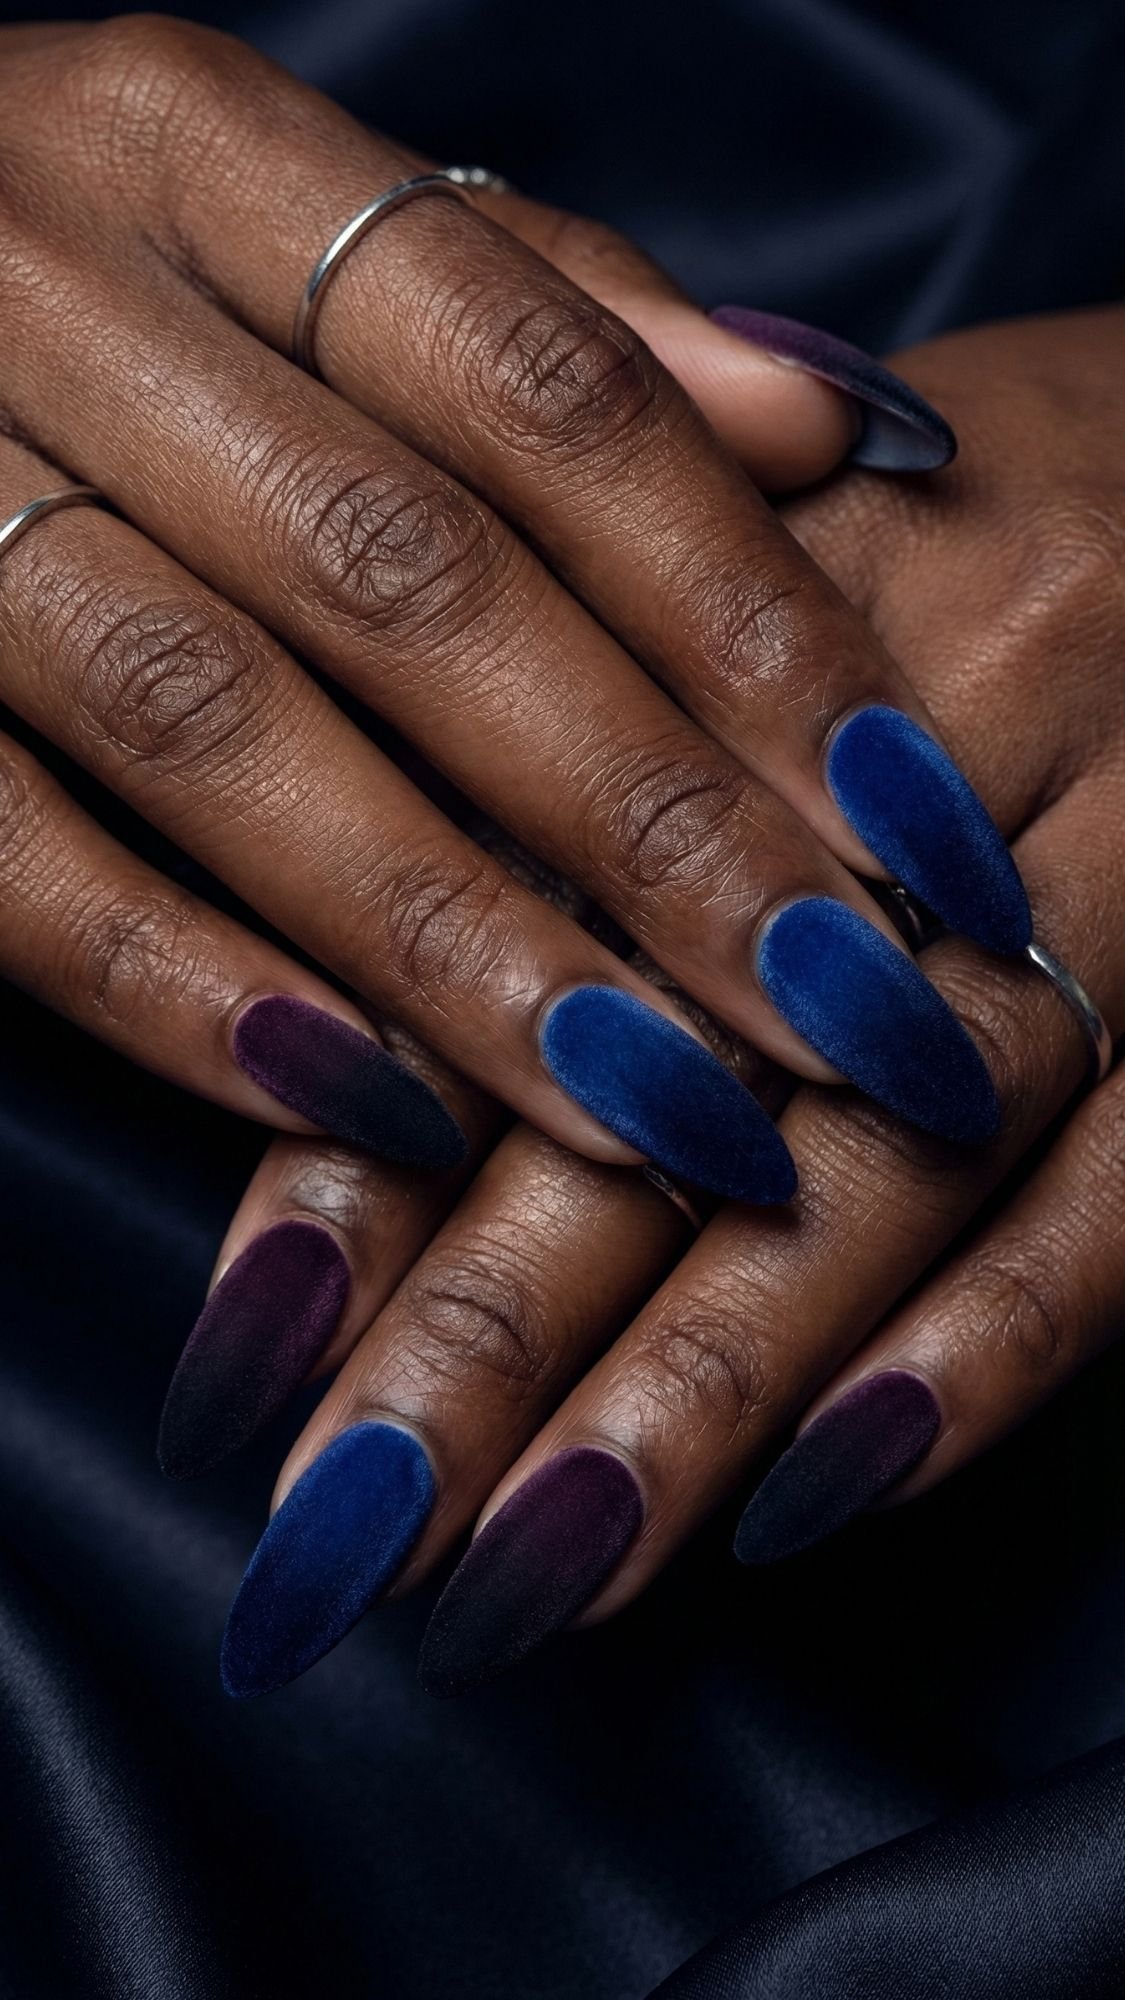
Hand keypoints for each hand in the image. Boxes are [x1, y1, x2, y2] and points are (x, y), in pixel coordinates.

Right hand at [0, 16, 1022, 1210]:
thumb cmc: (71, 281)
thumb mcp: (285, 227)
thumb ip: (541, 312)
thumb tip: (828, 415)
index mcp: (197, 150)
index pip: (543, 385)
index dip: (744, 613)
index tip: (903, 815)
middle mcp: (43, 280)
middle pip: (409, 577)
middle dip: (646, 817)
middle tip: (833, 1011)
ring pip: (214, 724)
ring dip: (453, 936)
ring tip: (651, 1102)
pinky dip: (178, 987)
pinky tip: (363, 1107)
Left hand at [202, 306, 1124, 1695]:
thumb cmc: (944, 531)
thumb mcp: (730, 561)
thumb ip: (553, 746)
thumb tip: (337, 1048)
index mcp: (749, 601)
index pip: (520, 912)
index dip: (376, 1140)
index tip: (258, 1354)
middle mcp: (924, 723)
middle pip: (686, 1056)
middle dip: (504, 1312)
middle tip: (357, 1526)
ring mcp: (1118, 848)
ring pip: (896, 1151)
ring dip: (710, 1377)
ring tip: (542, 1568)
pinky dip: (991, 1350)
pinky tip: (830, 1489)